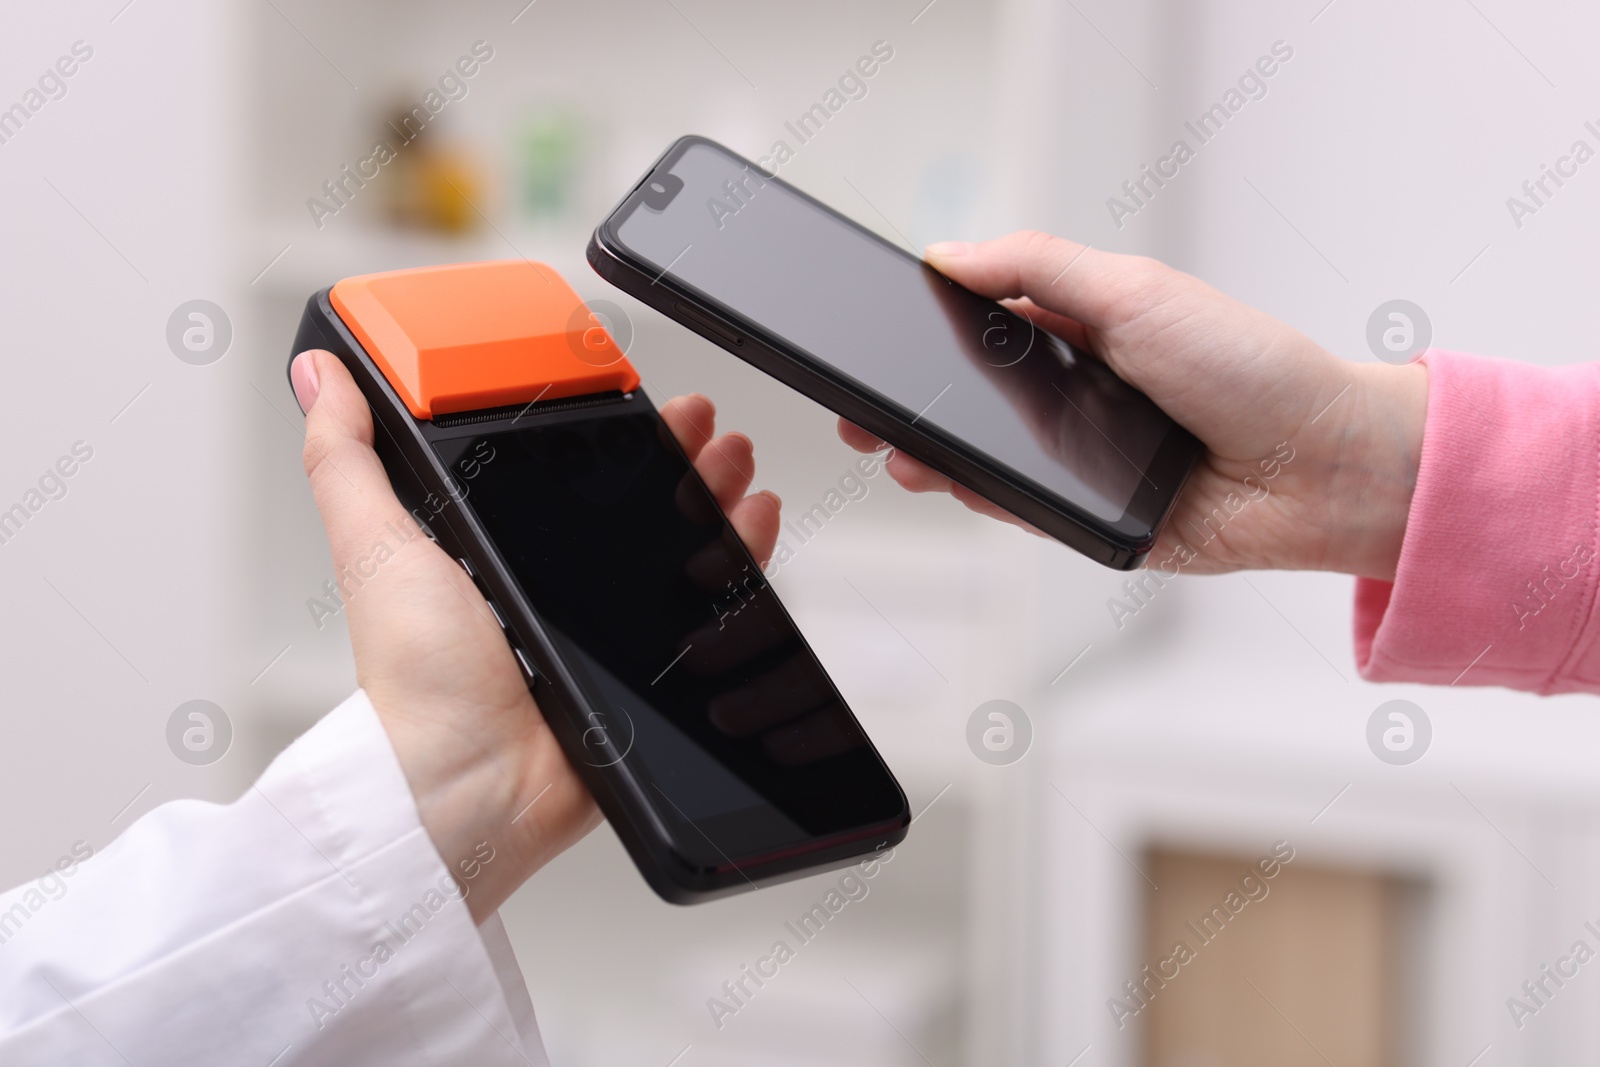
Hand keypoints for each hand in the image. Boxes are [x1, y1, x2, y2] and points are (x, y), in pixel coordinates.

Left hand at [290, 350, 780, 920]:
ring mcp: (601, 628)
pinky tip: (752, 522)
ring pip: (676, 542)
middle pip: (630, 500)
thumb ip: (345, 460)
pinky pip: (708, 605)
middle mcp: (548, 586)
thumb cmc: (415, 684)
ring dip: (713, 490)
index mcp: (490, 552)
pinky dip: (741, 559)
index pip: (560, 471)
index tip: (633, 395)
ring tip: (731, 458)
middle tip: (698, 421)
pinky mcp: (644, 670)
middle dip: (674, 450)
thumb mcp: (373, 547)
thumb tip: (318, 377)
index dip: (603, 429)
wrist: (467, 786)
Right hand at [839, 231, 1428, 579]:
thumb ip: (1038, 268)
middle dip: (914, 398)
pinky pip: (1021, 509)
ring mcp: (1081, 459)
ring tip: (891, 444)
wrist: (1316, 466)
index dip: (931, 327)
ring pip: (987, 457)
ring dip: (935, 451)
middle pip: (974, 397)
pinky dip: (981, 497)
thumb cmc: (1248, 367)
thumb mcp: (1135, 291)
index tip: (878, 328)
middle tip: (860, 402)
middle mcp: (1077, 395)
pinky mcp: (1092, 517)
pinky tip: (946, 479)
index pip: (988, 324)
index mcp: (1085, 330)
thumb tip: (949, 253)